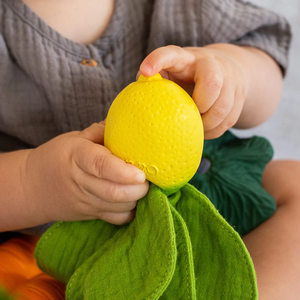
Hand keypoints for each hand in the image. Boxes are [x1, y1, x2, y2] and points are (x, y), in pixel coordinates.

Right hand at [23, 122, 148, 224]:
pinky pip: (116, 219)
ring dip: (137, 200)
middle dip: (139, 189)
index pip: (100, 165)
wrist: (32, 186)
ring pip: (117, 208)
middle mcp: (81, 181)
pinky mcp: (90, 214)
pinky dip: (130, 212)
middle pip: (113, 192)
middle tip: (149, 179)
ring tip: (144, 188)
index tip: (141, 173)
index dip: (122, 171)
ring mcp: (85, 202)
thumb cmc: (58, 156)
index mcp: (76, 156)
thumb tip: (129, 123)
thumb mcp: (74, 138)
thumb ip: (101, 131)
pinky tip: (134, 200)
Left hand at [140, 44, 248, 138]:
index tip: (145, 71)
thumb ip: (155, 83)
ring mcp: (229, 81)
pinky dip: (214, 131)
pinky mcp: (238, 98)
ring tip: (194, 129)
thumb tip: (137, 103)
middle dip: (200, 104)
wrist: (225, 71)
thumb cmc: (187, 76)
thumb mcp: (171, 73)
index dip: (158, 60)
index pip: (171, 54)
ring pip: (223, 107)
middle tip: (190, 113)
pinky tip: (203, 131)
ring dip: (206, 125)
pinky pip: (229, 121)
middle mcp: (211, 65)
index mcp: (186, 59)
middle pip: (212, 82)